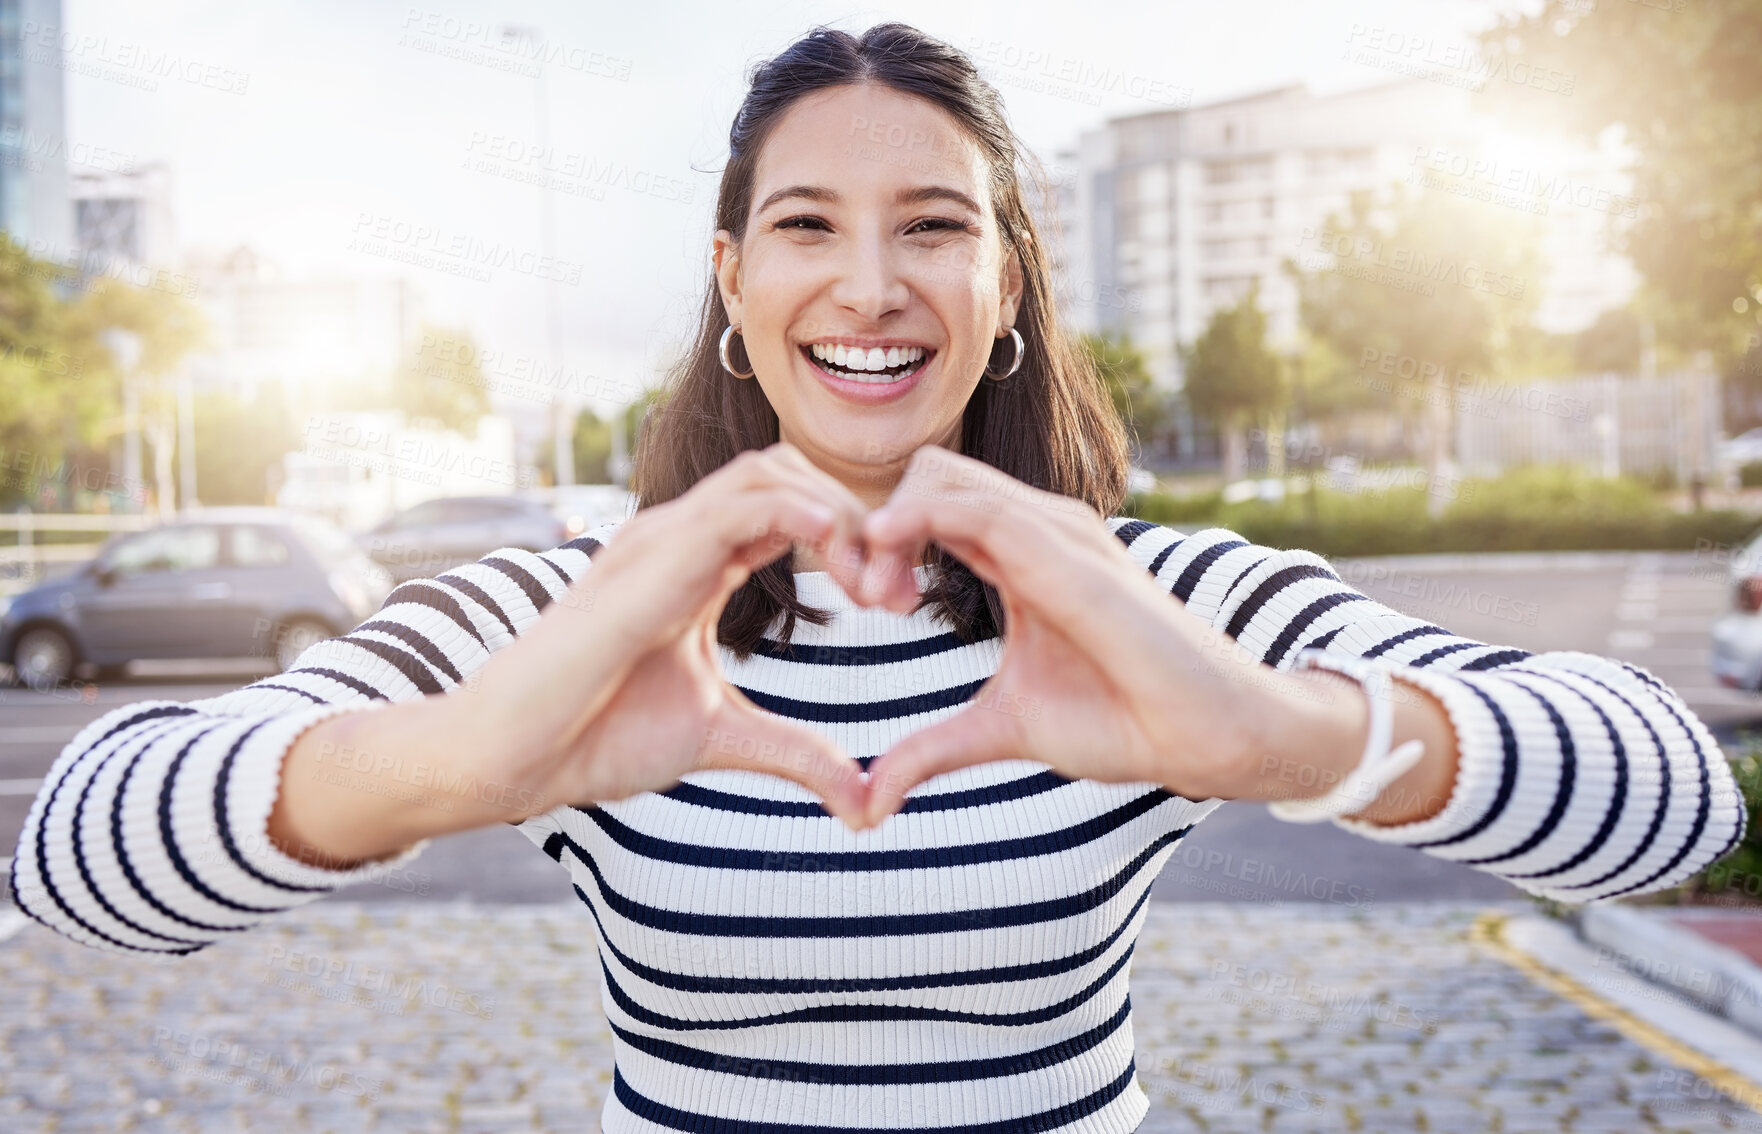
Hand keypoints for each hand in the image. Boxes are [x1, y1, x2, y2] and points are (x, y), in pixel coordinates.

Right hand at [455, 442, 876, 828]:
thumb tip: (864, 799)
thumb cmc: (597, 736)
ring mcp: (661, 539)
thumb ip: (795, 752)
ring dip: (839, 516)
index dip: (856, 543)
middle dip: (860, 522)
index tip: (900, 602)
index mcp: (697, 563)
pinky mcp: (649, 560)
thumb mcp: (722, 737)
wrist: (517, 755)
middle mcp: (679, 537)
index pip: (793, 511)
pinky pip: (736, 505)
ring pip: (770, 473)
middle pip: (792, 476)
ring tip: (876, 583)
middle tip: (900, 594)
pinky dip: (798, 513)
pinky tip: (839, 549)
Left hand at [854, 445, 1279, 824]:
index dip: (881, 541)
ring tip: (876, 599)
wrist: (1202, 732)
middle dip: (874, 523)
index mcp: (1020, 554)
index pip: (930, 504)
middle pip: (927, 473)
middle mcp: (1037, 528)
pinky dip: (917, 525)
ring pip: (940, 476)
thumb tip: (868, 801)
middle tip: (863, 598)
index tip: (863, 603)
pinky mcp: (1069, 554)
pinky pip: (977, 507)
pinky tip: (893, 581)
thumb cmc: (1122, 720)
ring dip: (887, 528)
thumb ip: (933, 748)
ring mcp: (1056, 532)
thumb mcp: (1002, 729)